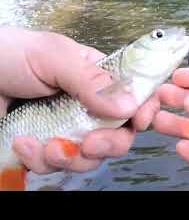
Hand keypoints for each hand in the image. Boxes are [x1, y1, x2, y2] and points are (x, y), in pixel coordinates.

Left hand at [0, 27, 152, 173]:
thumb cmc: (12, 54)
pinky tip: (24, 144)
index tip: (140, 122)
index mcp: (100, 78)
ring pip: (92, 157)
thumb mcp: (55, 57)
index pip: (137, 96)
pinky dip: (41, 161)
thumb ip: (92, 81)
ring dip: (71, 158)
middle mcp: (90, 106)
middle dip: (109, 144)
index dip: (145, 110)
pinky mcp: (47, 147)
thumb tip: (130, 105)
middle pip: (121, 134)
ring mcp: (69, 128)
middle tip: (90, 143)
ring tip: (45, 146)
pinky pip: (58, 166)